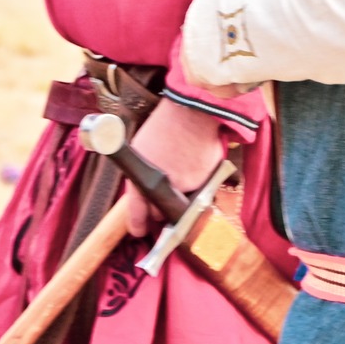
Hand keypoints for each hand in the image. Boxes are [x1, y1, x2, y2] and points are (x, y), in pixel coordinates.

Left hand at [122, 97, 228, 238]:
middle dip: (159, 206)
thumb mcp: (140, 148)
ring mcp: (188, 187)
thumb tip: (142, 190)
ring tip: (179, 170)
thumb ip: (139, 173)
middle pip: (160, 212)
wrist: (191, 112)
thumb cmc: (162, 126)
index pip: (137, 213)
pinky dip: (197, 180)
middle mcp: (165, 189)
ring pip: (182, 202)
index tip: (139, 231)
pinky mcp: (207, 182)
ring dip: (180, 193)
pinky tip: (193, 163)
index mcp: (143, 180)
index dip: (137, 225)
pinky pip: (201, 188)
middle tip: (160, 192)